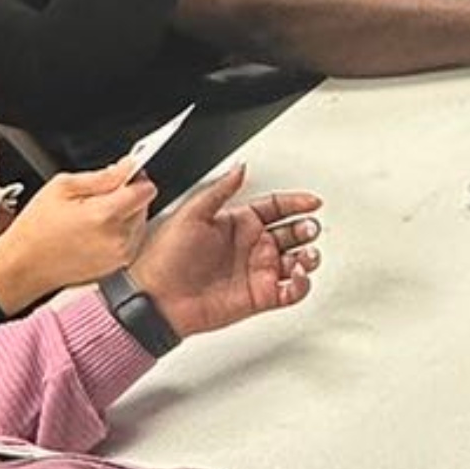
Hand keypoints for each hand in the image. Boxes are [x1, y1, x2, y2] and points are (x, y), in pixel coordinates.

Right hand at [0, 161, 154, 313]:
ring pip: (139, 222)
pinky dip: (119, 232)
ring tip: (91, 216)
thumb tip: (126, 167)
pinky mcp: (118, 266)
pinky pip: (131, 240)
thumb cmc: (36, 229)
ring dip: (124, 214)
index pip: (146, 190)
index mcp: (105, 216)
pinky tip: (94, 231)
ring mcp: (120, 255)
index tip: (124, 174)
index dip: (135, 177)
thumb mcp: (62, 187)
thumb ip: (101, 176)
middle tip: (97, 197)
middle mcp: (118, 239)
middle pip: (144, 205)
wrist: (25, 266)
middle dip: (126, 196)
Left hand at [127, 166, 321, 338]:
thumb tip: (240, 168)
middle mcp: (250, 246)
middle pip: (291, 233)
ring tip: (306, 254)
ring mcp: (257, 271)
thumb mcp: (191, 213)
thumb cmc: (165, 258)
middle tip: (309, 228)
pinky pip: (292, 291)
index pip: (275, 207)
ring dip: (308, 256)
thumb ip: (219, 190)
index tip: (311, 201)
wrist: (157, 299)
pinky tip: (297, 275)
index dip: (296, 202)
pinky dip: (301, 284)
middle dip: (306, 228)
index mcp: (237, 223)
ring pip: (297, 261)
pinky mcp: (260, 296)